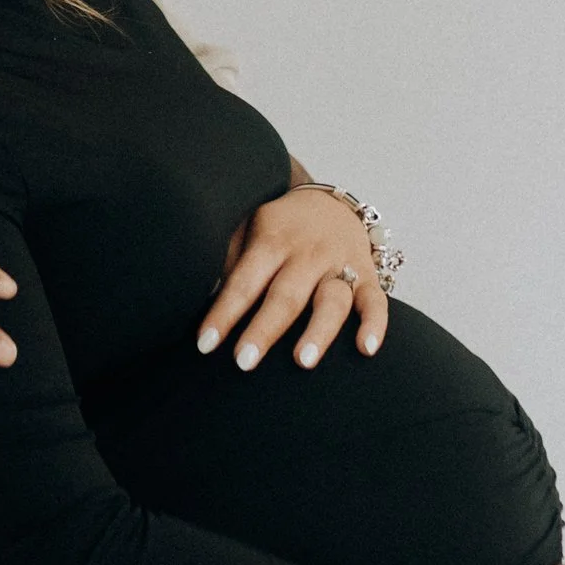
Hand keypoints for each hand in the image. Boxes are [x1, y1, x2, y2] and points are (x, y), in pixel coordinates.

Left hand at [197, 185, 388, 371]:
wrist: (329, 202)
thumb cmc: (276, 229)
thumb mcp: (247, 231)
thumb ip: (226, 261)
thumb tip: (188, 298)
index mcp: (271, 240)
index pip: (244, 281)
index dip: (224, 313)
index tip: (204, 345)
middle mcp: (307, 253)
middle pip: (286, 294)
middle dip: (264, 329)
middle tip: (243, 362)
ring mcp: (339, 263)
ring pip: (332, 299)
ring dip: (318, 331)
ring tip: (302, 362)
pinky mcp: (367, 274)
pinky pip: (376, 300)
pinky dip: (375, 324)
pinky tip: (367, 349)